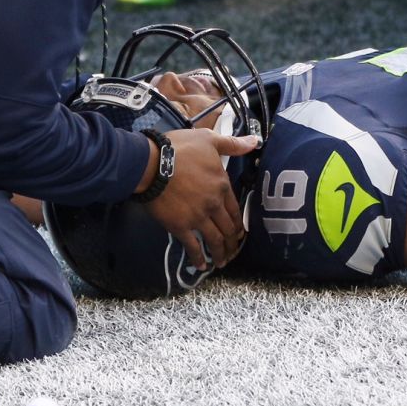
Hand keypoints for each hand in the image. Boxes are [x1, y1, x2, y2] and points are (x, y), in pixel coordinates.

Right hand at [142, 126, 258, 271]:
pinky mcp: (180, 226)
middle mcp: (213, 204)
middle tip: (232, 251)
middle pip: (228, 228)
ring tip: (221, 262)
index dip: (238, 223)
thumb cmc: (179, 149)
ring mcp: (197, 217)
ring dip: (220, 253)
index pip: (235, 209)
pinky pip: (192, 246)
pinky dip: (198, 258)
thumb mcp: (209, 139)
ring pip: (215, 240)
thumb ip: (233, 144)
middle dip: (232, 242)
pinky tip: (201, 265)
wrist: (151, 164)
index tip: (239, 233)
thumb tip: (255, 141)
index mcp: (221, 185)